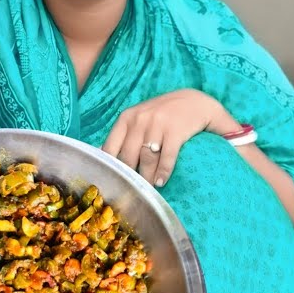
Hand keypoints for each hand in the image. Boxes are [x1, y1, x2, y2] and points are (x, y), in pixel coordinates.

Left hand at [101, 89, 235, 186]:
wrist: (194, 101)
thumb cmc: (161, 114)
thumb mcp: (138, 118)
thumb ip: (121, 134)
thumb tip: (99, 152)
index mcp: (126, 118)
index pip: (111, 147)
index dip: (109, 166)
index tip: (111, 181)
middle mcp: (139, 120)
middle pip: (128, 155)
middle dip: (128, 175)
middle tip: (130, 190)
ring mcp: (158, 124)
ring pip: (147, 158)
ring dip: (146, 177)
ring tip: (147, 190)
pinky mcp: (176, 130)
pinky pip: (167, 156)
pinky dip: (163, 171)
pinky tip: (161, 182)